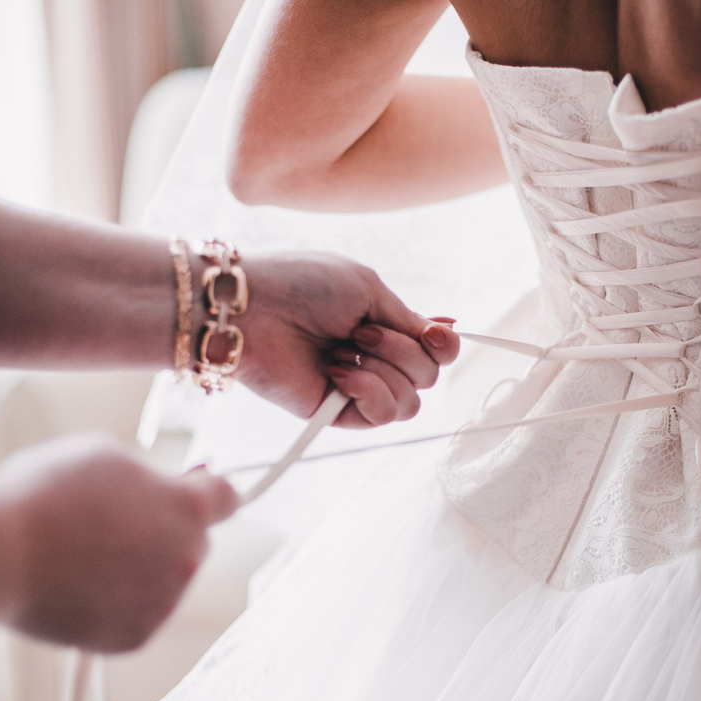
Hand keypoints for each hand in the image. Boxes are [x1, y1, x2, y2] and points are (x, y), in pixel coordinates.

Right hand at [0, 437, 237, 652]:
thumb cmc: (45, 497)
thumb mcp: (103, 454)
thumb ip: (147, 474)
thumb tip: (156, 486)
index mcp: (188, 508)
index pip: (228, 497)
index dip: (211, 491)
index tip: (200, 492)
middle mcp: (188, 558)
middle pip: (193, 541)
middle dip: (165, 532)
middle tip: (114, 524)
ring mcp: (165, 602)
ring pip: (164, 579)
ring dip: (140, 568)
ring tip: (83, 555)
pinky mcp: (136, 636)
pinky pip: (137, 612)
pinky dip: (116, 603)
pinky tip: (79, 585)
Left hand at [226, 250, 460, 427]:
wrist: (252, 308)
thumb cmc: (302, 285)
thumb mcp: (369, 290)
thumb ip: (409, 321)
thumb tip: (448, 334)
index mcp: (384, 326)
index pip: (437, 351)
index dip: (444, 346)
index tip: (433, 331)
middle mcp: (376, 360)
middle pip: (430, 376)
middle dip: (401, 349)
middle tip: (357, 331)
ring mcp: (358, 387)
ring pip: (412, 401)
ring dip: (383, 369)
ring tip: (341, 351)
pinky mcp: (337, 412)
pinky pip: (383, 415)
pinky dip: (367, 389)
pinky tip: (337, 373)